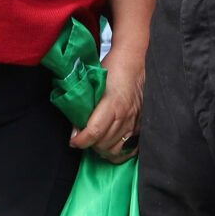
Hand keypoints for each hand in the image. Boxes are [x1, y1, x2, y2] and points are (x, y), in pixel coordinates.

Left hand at [70, 46, 144, 162]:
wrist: (134, 63)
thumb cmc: (112, 69)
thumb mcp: (93, 84)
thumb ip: (84, 106)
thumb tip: (75, 128)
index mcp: (112, 104)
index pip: (93, 132)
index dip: (80, 141)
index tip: (73, 141)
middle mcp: (125, 116)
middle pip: (104, 144)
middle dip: (89, 145)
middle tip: (83, 138)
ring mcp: (135, 122)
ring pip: (116, 150)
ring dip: (102, 149)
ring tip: (95, 142)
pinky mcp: (141, 125)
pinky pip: (130, 149)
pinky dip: (118, 152)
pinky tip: (110, 147)